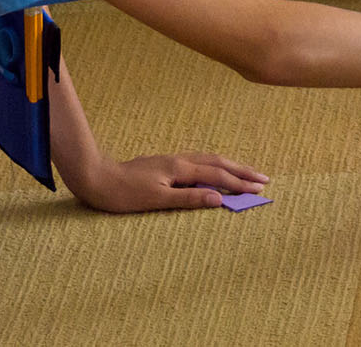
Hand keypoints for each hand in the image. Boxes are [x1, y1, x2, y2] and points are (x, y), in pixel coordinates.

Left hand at [73, 151, 269, 213]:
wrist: (97, 178)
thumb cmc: (123, 193)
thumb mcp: (156, 200)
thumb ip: (188, 198)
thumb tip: (219, 199)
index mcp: (180, 169)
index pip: (218, 176)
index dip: (240, 183)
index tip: (259, 189)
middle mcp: (180, 161)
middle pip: (219, 162)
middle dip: (243, 171)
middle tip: (263, 179)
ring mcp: (173, 161)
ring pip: (210, 160)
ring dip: (231, 166)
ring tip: (246, 172)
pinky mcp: (166, 165)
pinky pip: (199, 162)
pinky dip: (215, 166)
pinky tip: (215, 170)